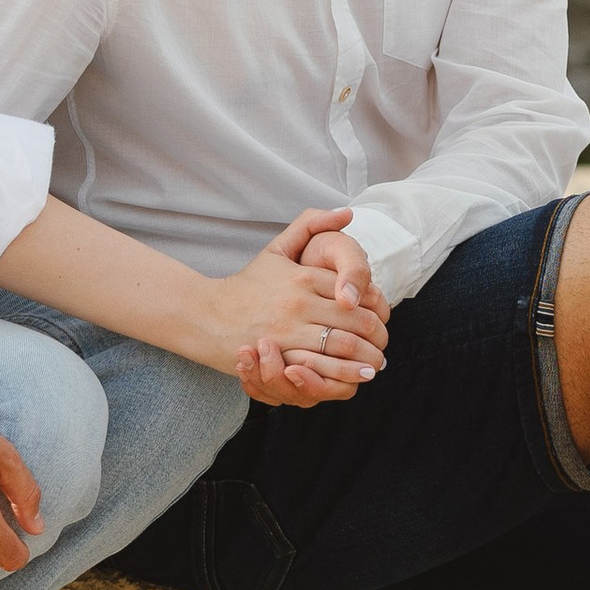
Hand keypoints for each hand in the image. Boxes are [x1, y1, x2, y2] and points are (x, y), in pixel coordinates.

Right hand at [216, 207, 388, 407]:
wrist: (205, 315)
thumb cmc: (246, 284)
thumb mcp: (276, 249)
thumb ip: (310, 225)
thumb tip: (348, 213)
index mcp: (303, 276)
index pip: (357, 290)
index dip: (377, 305)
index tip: (384, 317)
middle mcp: (298, 302)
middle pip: (356, 319)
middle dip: (378, 335)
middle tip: (384, 344)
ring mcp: (288, 330)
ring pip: (343, 345)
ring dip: (367, 357)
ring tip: (375, 363)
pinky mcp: (278, 355)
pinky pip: (321, 367)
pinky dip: (344, 374)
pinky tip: (356, 376)